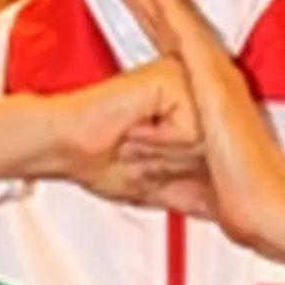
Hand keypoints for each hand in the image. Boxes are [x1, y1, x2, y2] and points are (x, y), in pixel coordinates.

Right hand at [54, 56, 212, 213]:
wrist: (64, 147)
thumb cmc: (99, 159)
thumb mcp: (160, 183)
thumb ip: (193, 191)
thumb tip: (220, 208)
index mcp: (189, 104)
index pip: (214, 151)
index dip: (179, 169)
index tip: (143, 154)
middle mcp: (190, 85)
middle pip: (213, 150)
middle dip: (172, 165)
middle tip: (135, 150)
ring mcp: (183, 77)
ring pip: (204, 143)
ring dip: (162, 156)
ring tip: (133, 140)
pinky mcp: (171, 77)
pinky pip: (187, 131)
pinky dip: (156, 143)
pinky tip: (132, 129)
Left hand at [103, 0, 284, 266]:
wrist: (261, 205)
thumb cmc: (228, 194)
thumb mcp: (185, 164)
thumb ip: (165, 150)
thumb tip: (132, 154)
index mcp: (200, 90)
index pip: (166, 40)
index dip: (144, 9)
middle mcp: (208, 72)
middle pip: (165, 17)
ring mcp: (210, 68)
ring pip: (170, 10)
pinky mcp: (209, 72)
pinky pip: (177, 23)